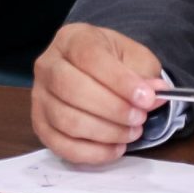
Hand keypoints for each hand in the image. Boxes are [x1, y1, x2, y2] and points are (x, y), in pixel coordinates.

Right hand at [29, 22, 167, 165]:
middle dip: (113, 109)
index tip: (147, 98)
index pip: (90, 58)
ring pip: (67, 120)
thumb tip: (154, 95)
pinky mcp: (40, 124)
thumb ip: (145, 74)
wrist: (96, 72)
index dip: (120, 81)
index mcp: (71, 39)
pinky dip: (93, 153)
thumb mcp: (136, 58)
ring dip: (105, 132)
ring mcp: (40, 96)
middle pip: (72, 89)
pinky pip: (62, 145)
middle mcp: (48, 65)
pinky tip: (116, 148)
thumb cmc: (115, 63)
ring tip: (132, 132)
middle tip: (140, 118)